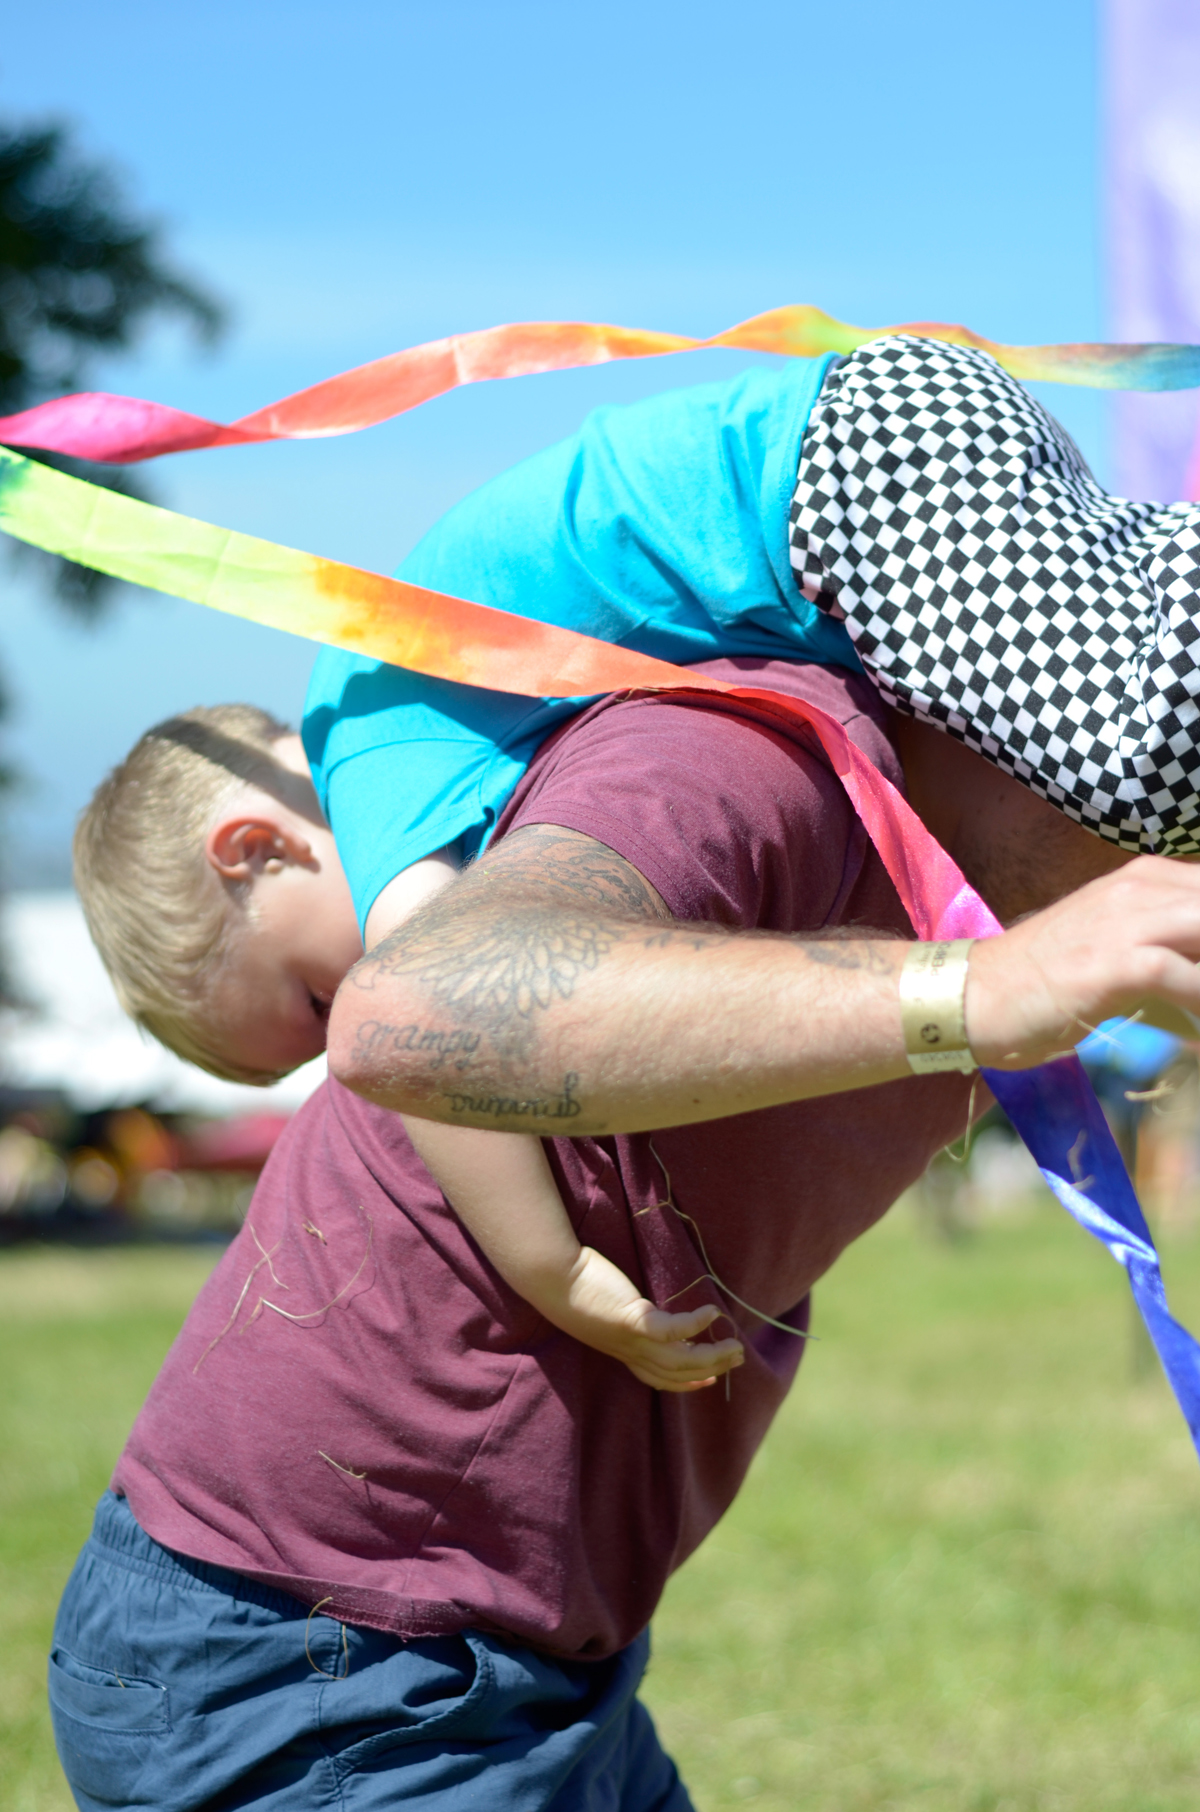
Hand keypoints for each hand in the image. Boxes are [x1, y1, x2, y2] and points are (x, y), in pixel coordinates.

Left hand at [563, 1246, 743, 1391]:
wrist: (552, 1277)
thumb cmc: (576, 1286)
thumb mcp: (606, 1310)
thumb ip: (628, 1316)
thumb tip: (646, 1311)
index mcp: (624, 1352)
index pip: (660, 1379)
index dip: (687, 1383)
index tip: (710, 1380)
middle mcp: (629, 1352)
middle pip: (678, 1373)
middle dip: (711, 1370)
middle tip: (737, 1358)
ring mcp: (631, 1339)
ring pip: (681, 1360)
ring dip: (712, 1356)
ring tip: (735, 1345)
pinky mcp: (633, 1319)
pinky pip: (672, 1330)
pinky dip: (695, 1325)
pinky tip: (711, 1312)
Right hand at [966, 855, 1199, 1068]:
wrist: (973, 994)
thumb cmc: (1042, 980)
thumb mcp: (1114, 945)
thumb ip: (1168, 947)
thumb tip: (1199, 979)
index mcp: (1147, 878)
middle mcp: (1143, 888)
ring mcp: (1127, 921)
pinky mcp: (1114, 962)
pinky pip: (1186, 976)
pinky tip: (1199, 1033)